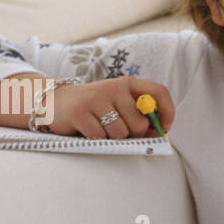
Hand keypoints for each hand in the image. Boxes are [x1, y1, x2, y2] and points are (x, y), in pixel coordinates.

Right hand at [44, 77, 176, 138]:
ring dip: (112, 138)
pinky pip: (100, 137)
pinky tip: (87, 130)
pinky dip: (96, 139)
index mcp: (128, 84)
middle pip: (139, 124)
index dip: (167, 112)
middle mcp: (113, 87)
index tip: (164, 129)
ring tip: (100, 128)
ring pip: (120, 133)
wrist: (56, 101)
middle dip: (133, 135)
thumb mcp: (118, 104)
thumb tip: (158, 133)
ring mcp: (95, 98)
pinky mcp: (79, 113)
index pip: (159, 92)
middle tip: (117, 129)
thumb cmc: (95, 107)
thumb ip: (139, 115)